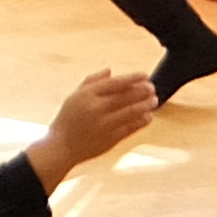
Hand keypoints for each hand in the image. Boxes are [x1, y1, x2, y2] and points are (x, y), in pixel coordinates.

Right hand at [31, 69, 160, 181]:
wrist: (62, 146)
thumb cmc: (68, 119)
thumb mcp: (74, 96)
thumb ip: (92, 81)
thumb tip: (110, 70)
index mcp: (87, 95)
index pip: (116, 83)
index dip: (133, 78)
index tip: (145, 75)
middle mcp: (96, 108)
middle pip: (126, 96)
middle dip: (142, 91)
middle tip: (152, 88)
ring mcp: (104, 124)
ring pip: (131, 112)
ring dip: (145, 105)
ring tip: (154, 100)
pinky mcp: (110, 139)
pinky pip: (130, 128)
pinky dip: (141, 121)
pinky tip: (148, 116)